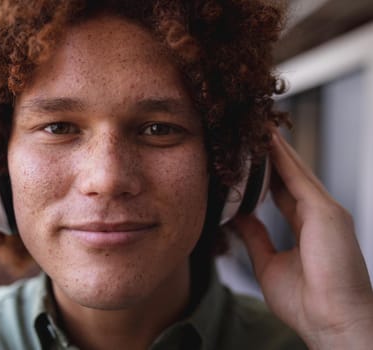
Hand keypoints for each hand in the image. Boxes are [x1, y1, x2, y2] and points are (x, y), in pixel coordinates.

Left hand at [231, 130, 372, 348]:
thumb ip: (255, 237)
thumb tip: (239, 218)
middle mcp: (318, 213)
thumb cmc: (308, 302)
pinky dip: (282, 157)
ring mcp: (324, 209)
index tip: (247, 155)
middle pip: (289, 174)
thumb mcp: (268, 262)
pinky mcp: (326, 211)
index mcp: (306, 226)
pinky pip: (298, 177)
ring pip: (294, 169)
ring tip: (255, 126)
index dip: (266, 171)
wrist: (331, 321)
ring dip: (274, 147)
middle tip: (250, 130)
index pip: (281, 189)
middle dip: (270, 152)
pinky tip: (267, 140)